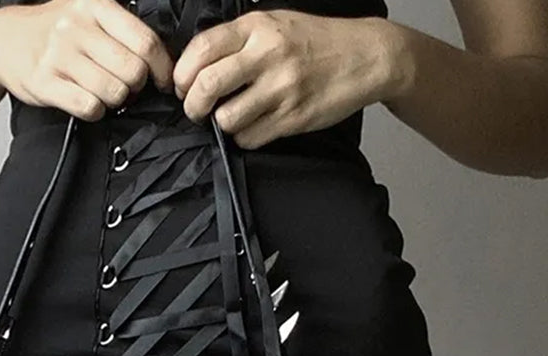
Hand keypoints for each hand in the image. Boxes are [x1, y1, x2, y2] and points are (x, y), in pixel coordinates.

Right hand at [0, 0, 174, 121]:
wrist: (4, 40)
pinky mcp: (45, 82)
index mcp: (96, 6)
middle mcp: (77, 27)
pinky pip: (89, 106)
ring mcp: (59, 55)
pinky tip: (89, 102)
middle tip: (126, 88)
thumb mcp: (89, 15)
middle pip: (133, 71)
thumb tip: (163, 61)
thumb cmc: (55, 32)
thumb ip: (123, 31)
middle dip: (136, 86)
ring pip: (114, 92)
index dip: (162, 68)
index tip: (163, 81)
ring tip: (104, 93)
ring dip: (115, 100)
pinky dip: (96, 111)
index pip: (145, 41)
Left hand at [172, 10, 394, 147]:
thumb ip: (239, 40)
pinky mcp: (292, 117)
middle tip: (196, 109)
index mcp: (258, 28)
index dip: (182, 74)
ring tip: (230, 117)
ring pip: (226, 118)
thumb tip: (197, 66)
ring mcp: (281, 88)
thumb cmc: (317, 41)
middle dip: (192, 104)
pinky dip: (243, 137)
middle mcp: (268, 55)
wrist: (367, 56)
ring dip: (220, 124)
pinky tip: (252, 126)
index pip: (201, 50)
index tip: (182, 86)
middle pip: (207, 86)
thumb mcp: (276, 23)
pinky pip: (250, 137)